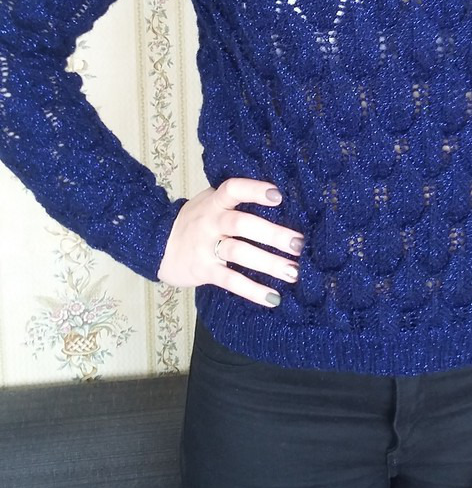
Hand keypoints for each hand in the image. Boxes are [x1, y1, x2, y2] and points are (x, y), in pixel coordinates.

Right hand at [157, 176, 303, 305]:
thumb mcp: (210, 203)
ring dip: (269, 264)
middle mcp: (211, 222)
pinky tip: (273, 298)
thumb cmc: (196, 221)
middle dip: (273, 234)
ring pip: (240, 253)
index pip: (233, 189)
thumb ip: (235, 201)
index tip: (278, 195)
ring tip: (294, 272)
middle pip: (243, 224)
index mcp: (215, 202)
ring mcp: (206, 247)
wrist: (157, 245)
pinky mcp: (204, 271)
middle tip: (299, 244)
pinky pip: (230, 280)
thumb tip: (280, 200)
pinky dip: (252, 290)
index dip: (254, 190)